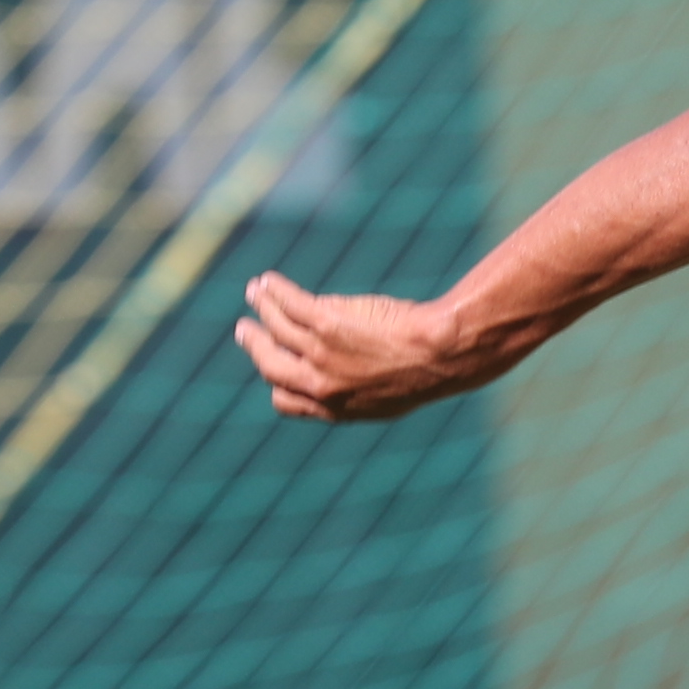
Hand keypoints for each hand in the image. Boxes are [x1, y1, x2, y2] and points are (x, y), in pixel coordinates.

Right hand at [237, 272, 495, 421]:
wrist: (443, 354)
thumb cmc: (430, 371)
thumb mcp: (391, 394)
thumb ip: (361, 390)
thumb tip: (350, 376)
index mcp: (336, 409)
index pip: (286, 400)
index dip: (276, 382)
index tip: (273, 366)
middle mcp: (321, 386)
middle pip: (270, 366)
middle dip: (254, 346)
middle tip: (245, 330)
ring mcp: (320, 354)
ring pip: (277, 328)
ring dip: (263, 306)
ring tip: (257, 291)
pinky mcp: (325, 324)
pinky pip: (289, 304)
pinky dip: (275, 291)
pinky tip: (269, 280)